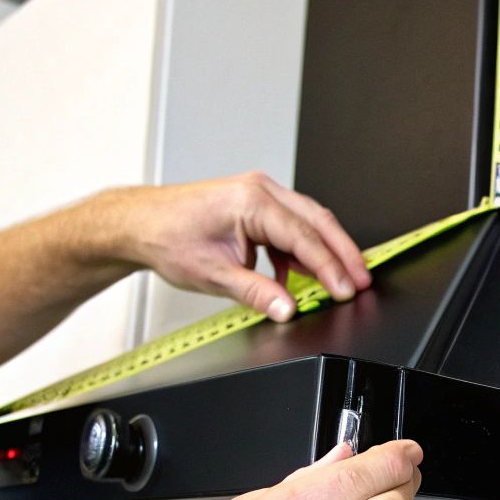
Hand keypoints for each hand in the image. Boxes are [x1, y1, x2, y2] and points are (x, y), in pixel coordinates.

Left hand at [106, 172, 372, 321]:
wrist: (138, 223)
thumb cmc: (166, 237)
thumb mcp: (213, 274)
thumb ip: (256, 293)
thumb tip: (288, 308)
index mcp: (252, 202)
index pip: (304, 237)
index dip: (330, 267)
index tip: (347, 289)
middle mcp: (260, 191)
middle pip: (317, 222)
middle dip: (343, 253)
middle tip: (362, 281)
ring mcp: (258, 195)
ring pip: (307, 222)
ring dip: (324, 252)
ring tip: (340, 280)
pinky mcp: (254, 206)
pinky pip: (289, 228)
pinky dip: (299, 252)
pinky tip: (298, 278)